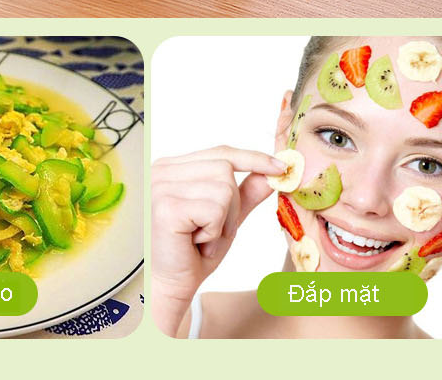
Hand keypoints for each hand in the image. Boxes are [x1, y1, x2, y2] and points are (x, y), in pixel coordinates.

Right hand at [151, 145, 279, 335]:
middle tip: (213, 233)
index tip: (280, 166)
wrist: (169, 289)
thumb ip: (245, 195)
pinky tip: (194, 243)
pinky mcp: (166, 206)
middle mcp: (162, 171)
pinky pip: (215, 209)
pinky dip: (214, 232)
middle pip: (225, 168)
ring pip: (224, 188)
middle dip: (233, 206)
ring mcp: (161, 186)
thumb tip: (271, 174)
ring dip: (223, 222)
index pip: (220, 152)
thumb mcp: (225, 220)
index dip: (252, 158)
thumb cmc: (191, 255)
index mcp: (173, 167)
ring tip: (202, 239)